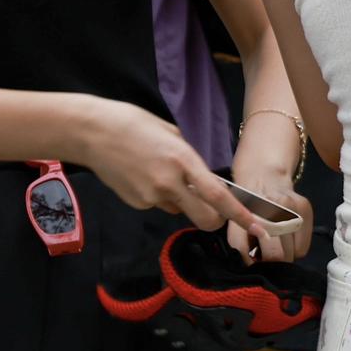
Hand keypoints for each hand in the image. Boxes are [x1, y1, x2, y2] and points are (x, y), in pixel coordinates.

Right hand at [79, 100, 257, 234]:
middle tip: (214, 208)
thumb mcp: (171, 133)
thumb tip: (204, 177)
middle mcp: (169, 183)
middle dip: (215, 219)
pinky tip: (143, 175)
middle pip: (205, 219)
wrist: (92, 132)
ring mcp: (151, 197)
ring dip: (181, 200)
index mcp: (182, 160)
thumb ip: (189, 158)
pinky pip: (158, 205)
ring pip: (179, 210)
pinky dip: (159, 196)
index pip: (218, 196)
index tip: (257, 227)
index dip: (240, 215)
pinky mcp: (136, 203)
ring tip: (159, 171)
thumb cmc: (133, 123)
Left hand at [227, 126, 312, 263]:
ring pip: (292, 254)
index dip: (250, 262)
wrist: (264, 174)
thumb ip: (240, 244)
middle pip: (276, 255)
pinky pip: (303, 248)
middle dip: (271, 262)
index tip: (253, 262)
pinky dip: (296, 249)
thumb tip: (253, 268)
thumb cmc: (247, 203)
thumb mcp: (234, 221)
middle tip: (267, 257)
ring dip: (284, 256)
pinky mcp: (305, 206)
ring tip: (277, 245)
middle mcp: (269, 207)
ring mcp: (290, 206)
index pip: (247, 250)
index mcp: (245, 212)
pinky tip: (288, 237)